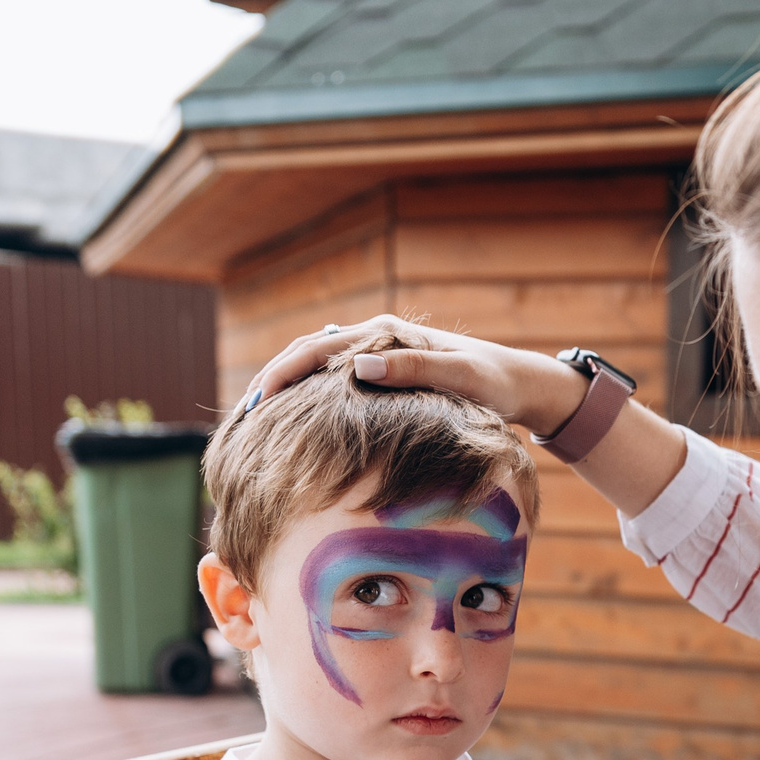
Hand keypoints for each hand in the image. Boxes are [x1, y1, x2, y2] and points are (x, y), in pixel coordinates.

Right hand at [241, 315, 586, 433]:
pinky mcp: (383, 375)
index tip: (258, 402)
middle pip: (306, 353)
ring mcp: (378, 356)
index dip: (283, 373)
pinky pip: (333, 383)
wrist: (517, 384)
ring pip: (316, 367)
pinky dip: (308, 399)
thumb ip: (415, 369)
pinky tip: (292, 426)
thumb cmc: (494, 383)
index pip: (317, 348)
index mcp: (386, 333)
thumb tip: (361, 367)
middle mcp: (376, 338)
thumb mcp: (461, 376)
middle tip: (242, 419)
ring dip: (285, 389)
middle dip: (271, 381)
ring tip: (255, 424)